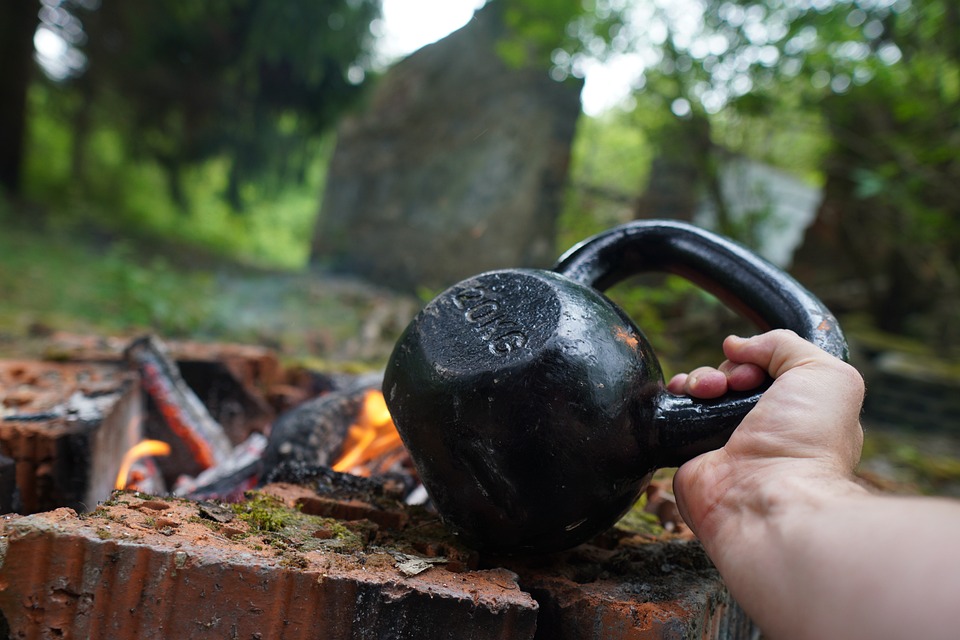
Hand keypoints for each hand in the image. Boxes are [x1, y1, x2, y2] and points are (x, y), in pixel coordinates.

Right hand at [669, 330, 865, 540]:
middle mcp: (766, 427)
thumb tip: (737, 345)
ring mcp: (728, 441)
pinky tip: (684, 395)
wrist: (764, 497)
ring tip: (708, 391)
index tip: (759, 373)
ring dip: (702, 378)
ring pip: (705, 389)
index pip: (774, 370)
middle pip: (735, 376)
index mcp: (802, 413)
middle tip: (736, 385)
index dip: (761, 358)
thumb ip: (786, 345)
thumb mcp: (825, 374)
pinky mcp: (694, 452)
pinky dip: (678, 395)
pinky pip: (679, 412)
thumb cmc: (806, 443)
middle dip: (730, 369)